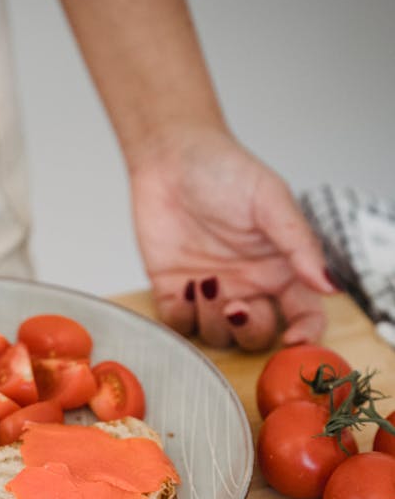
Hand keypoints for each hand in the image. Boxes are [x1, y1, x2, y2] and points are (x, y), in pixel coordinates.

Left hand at [130, 126, 335, 349]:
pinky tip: (183, 287)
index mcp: (279, 268)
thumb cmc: (224, 171)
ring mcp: (210, 294)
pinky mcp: (173, 293)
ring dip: (213, 320)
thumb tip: (329, 285)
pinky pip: (180, 325)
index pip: (304, 315)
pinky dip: (182, 316)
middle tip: (236, 306)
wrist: (170, 158)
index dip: (304, 335)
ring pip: (219, 336)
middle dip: (250, 329)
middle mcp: (248, 286)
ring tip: (203, 282)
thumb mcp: (271, 201)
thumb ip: (299, 245)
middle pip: (259, 335)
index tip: (293, 340)